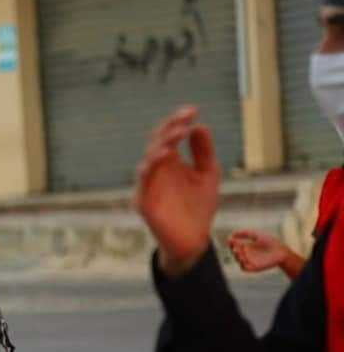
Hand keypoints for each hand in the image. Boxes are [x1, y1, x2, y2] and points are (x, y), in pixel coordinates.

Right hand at [133, 106, 220, 275]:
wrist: (194, 241)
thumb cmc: (199, 208)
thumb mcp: (207, 174)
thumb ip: (203, 152)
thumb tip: (198, 126)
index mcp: (169, 162)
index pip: (168, 136)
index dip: (177, 122)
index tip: (192, 111)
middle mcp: (156, 171)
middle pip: (156, 143)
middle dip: (170, 129)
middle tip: (185, 119)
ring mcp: (148, 186)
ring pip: (148, 159)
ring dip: (161, 145)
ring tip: (178, 135)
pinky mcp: (143, 202)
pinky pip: (143, 182)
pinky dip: (150, 167)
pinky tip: (163, 156)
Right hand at [227, 229, 288, 272]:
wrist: (280, 251)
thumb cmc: (270, 242)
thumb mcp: (256, 235)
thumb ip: (245, 233)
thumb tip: (232, 234)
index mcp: (246, 246)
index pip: (234, 245)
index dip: (231, 242)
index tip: (230, 239)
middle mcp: (246, 254)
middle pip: (235, 252)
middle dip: (233, 249)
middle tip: (235, 246)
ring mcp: (249, 261)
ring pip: (238, 260)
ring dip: (237, 256)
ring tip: (239, 252)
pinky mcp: (253, 267)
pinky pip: (244, 268)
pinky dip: (242, 264)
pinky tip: (243, 259)